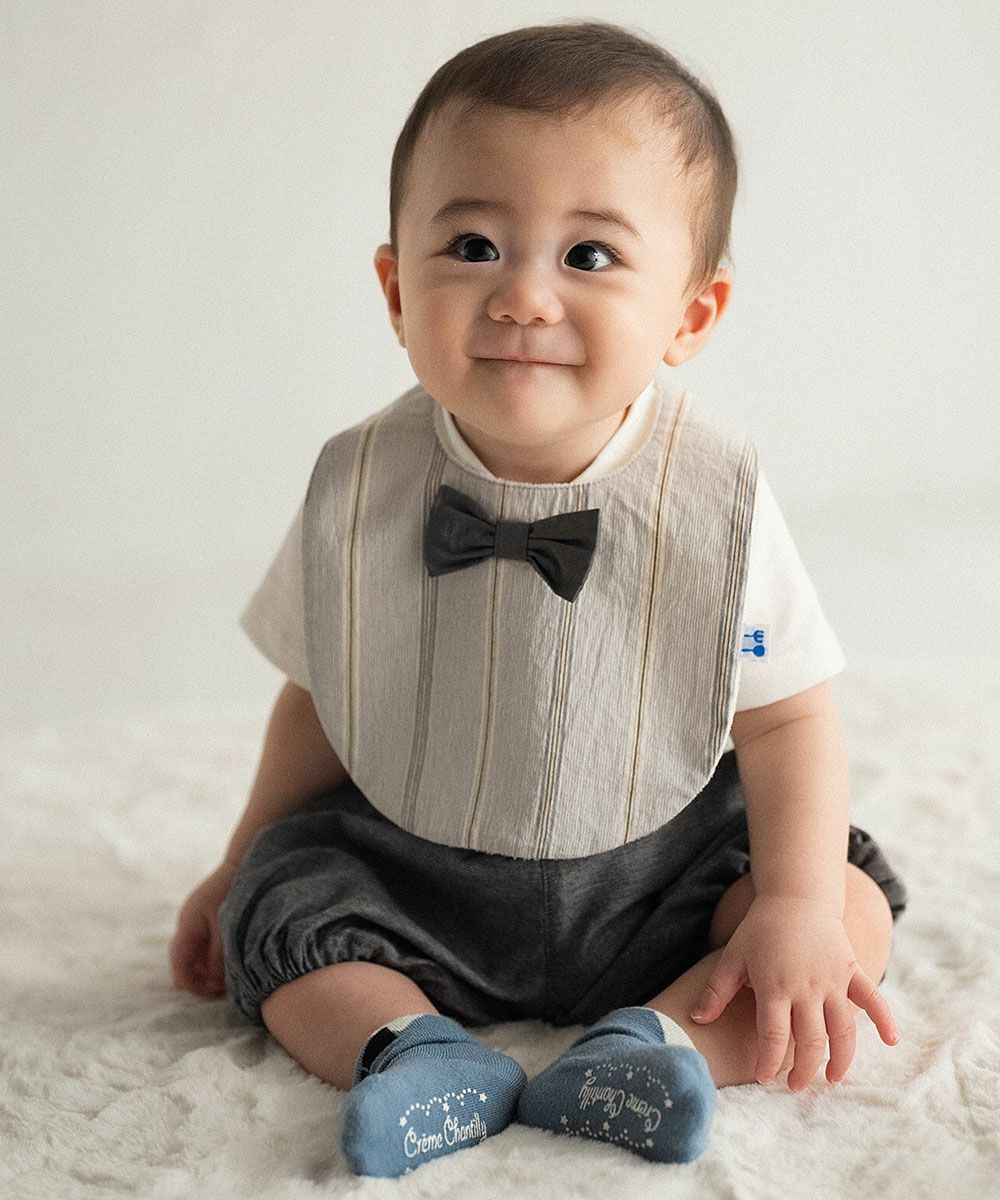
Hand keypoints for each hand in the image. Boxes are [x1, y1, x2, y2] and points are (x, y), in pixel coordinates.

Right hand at [169, 860, 237, 997]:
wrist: (245, 859)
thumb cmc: (235, 891)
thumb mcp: (228, 928)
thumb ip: (220, 957)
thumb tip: (215, 985)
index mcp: (187, 925)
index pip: (180, 964)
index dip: (192, 984)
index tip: (211, 994)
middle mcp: (187, 923)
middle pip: (185, 961)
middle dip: (200, 979)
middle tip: (221, 991)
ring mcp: (197, 919)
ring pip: (196, 954)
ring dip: (208, 969)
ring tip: (229, 978)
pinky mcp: (208, 916)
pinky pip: (206, 944)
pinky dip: (214, 956)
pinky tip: (231, 960)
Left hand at [689, 894, 899, 1090]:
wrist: (796, 896)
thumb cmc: (761, 928)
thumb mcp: (732, 956)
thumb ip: (717, 990)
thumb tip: (697, 1019)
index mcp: (775, 985)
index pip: (774, 1035)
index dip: (768, 1061)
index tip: (763, 1079)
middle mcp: (807, 987)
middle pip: (811, 1041)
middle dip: (803, 1070)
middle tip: (794, 1086)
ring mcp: (833, 980)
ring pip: (843, 1030)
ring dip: (840, 1059)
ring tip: (832, 1080)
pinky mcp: (852, 971)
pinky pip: (873, 998)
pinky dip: (885, 1020)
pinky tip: (892, 1042)